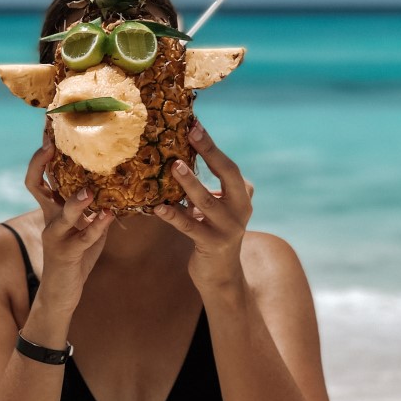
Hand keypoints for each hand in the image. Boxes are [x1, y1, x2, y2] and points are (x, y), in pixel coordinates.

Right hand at [25, 135, 112, 312]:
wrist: (62, 293)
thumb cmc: (76, 255)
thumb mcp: (88, 226)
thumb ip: (98, 206)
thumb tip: (120, 182)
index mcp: (51, 208)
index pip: (39, 176)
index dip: (41, 155)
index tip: (49, 132)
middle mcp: (48, 218)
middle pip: (36, 185)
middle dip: (42, 163)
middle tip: (52, 144)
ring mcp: (54, 236)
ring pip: (60, 214)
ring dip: (75, 202)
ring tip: (90, 190)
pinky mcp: (65, 255)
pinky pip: (82, 238)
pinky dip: (97, 227)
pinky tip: (110, 216)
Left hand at [153, 123, 252, 295]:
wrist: (221, 275)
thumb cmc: (213, 232)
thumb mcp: (218, 207)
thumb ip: (209, 186)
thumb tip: (179, 155)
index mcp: (241, 196)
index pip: (228, 166)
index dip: (211, 146)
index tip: (195, 126)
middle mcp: (241, 209)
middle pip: (228, 175)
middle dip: (209, 152)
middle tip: (190, 134)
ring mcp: (228, 228)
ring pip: (206, 201)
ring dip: (189, 182)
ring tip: (173, 166)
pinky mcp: (212, 244)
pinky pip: (189, 226)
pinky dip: (173, 215)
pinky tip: (158, 207)